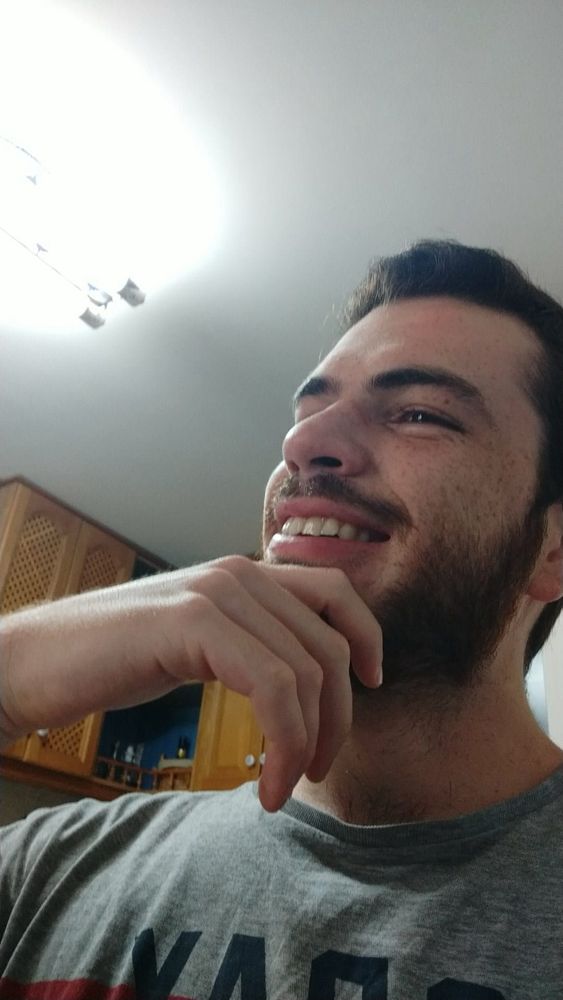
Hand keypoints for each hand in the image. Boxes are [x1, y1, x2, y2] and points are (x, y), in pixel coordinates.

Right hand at [0, 556, 382, 810]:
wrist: (35, 663)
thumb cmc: (113, 662)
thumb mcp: (198, 644)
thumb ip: (249, 643)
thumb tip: (302, 680)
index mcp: (243, 575)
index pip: (336, 592)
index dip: (369, 637)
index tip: (372, 686)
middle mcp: (238, 573)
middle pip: (330, 644)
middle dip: (339, 718)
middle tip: (314, 770)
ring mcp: (216, 593)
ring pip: (308, 670)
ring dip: (309, 743)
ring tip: (284, 786)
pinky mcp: (193, 623)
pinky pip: (273, 687)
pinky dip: (283, 743)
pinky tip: (266, 785)